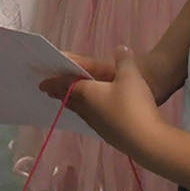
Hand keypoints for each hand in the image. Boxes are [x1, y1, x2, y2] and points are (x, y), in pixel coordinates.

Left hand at [45, 48, 163, 155]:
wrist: (147, 142)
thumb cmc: (134, 105)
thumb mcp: (131, 75)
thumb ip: (124, 59)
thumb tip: (121, 48)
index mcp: (87, 94)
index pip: (66, 85)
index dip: (54, 82)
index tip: (42, 84)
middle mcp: (88, 111)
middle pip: (71, 101)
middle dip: (61, 94)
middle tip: (52, 92)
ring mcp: (99, 126)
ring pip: (82, 112)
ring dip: (74, 105)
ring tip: (72, 101)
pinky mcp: (111, 136)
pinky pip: (94, 121)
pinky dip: (89, 114)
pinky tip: (98, 115)